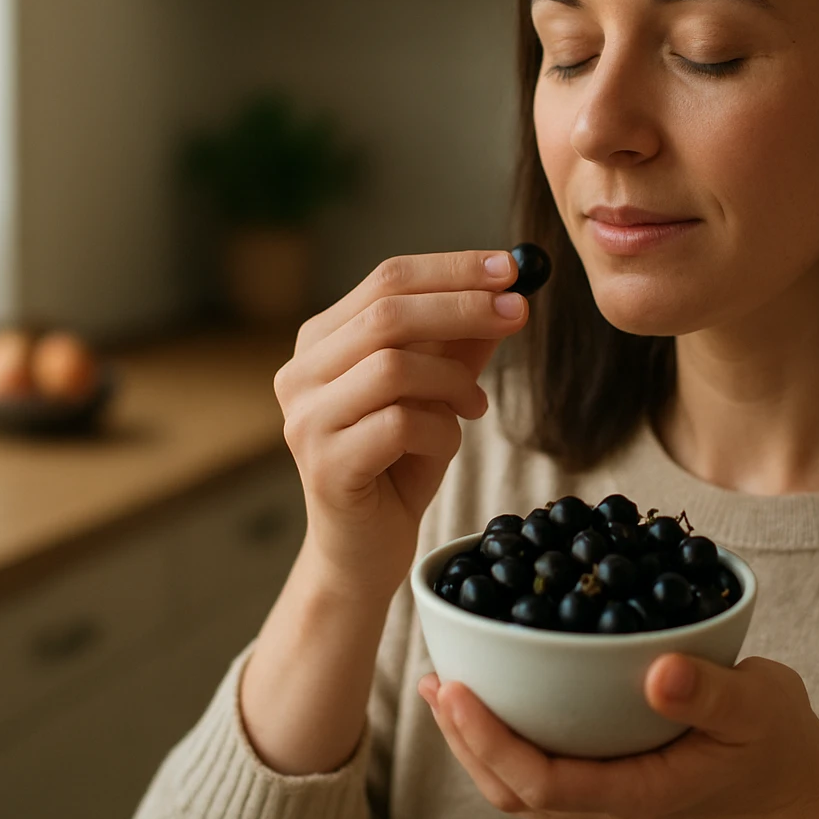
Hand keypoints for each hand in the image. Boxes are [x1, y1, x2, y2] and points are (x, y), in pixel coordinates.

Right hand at [273, 250, 528, 599]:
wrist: (364, 551)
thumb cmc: (398, 463)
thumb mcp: (438, 391)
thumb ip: (461, 342)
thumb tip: (509, 289)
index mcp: (321, 341)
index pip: (387, 279)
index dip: (452, 268)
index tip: (511, 268)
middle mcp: (300, 372)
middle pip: (388, 313)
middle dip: (464, 307)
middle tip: (519, 313)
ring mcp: (306, 419)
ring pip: (394, 366)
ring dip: (454, 382)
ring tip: (474, 406)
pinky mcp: (325, 464)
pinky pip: (400, 424)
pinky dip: (442, 431)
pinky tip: (445, 444)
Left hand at [420, 654, 818, 818]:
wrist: (799, 790)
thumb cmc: (780, 748)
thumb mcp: (761, 709)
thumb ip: (713, 694)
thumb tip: (658, 672)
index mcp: (638, 795)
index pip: (542, 783)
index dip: (488, 741)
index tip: (454, 690)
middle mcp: (612, 803)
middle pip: (514, 791)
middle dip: (465, 740)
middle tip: (435, 681)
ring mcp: (609, 793)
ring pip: (522, 785)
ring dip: (477, 739)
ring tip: (446, 685)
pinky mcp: (612, 773)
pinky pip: (545, 765)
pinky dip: (509, 732)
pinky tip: (501, 691)